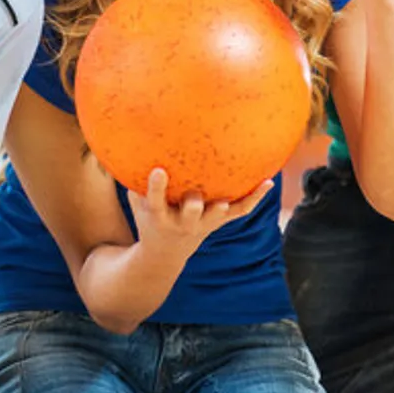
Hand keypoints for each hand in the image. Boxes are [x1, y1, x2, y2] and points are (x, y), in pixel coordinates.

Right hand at [123, 168, 272, 258]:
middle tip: (196, 196)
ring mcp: (203, 225)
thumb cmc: (148, 217)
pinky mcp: (218, 224)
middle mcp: (182, 222)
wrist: (164, 255)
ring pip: (217, 216)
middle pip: (190, 215)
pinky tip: (268, 182)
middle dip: (194, 206)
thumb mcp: (136, 202)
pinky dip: (254, 198)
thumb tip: (124, 137)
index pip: (154, 201)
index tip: (158, 171)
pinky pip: (240, 211)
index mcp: (158, 216)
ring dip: (227, 206)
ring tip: (249, 187)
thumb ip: (130, 176)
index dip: (156, 188)